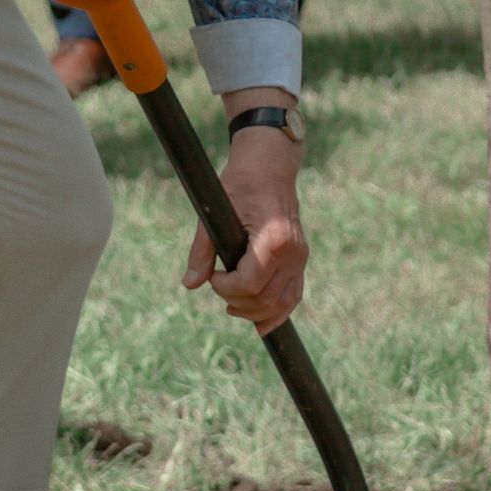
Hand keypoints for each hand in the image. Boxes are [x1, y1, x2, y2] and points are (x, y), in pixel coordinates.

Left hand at [183, 107, 307, 331]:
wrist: (270, 165)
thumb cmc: (241, 182)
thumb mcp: (215, 211)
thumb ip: (202, 250)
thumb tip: (190, 284)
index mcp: (274, 239)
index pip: (250, 284)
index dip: (226, 288)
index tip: (214, 276)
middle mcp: (293, 252)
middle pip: (265, 298)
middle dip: (236, 301)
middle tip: (218, 286)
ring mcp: (300, 257)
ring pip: (281, 303)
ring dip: (255, 312)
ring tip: (231, 306)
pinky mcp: (301, 259)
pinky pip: (293, 295)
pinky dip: (278, 312)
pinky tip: (261, 325)